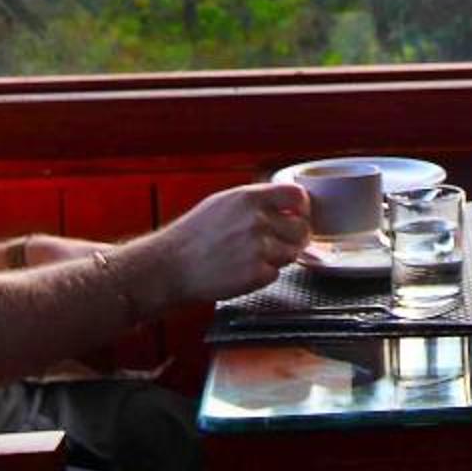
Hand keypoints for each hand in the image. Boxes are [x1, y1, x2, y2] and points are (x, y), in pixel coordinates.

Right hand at [151, 181, 311, 305]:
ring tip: (252, 258)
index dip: (301, 208)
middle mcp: (256, 220)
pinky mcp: (256, 273)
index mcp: (249, 198)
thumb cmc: (192, 236)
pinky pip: (276, 274)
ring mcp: (258, 248)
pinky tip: (243, 271)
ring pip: (292, 253)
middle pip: (301, 228)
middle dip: (293, 238)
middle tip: (277, 244)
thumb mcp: (222, 203)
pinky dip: (264, 275)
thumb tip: (281, 202)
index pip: (297, 195)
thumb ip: (254, 201)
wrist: (170, 266)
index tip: (298, 216)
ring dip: (278, 258)